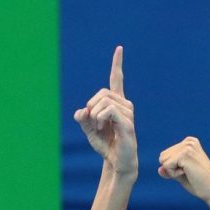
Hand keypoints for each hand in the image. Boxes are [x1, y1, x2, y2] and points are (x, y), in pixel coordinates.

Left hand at [73, 46, 136, 176]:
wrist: (116, 161)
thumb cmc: (106, 145)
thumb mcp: (89, 131)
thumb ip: (83, 119)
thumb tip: (81, 111)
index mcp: (116, 103)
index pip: (117, 80)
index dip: (117, 64)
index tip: (119, 48)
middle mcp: (125, 104)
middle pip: (102, 93)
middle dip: (91, 106)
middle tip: (92, 122)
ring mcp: (128, 113)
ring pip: (105, 102)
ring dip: (95, 116)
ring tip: (100, 128)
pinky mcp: (127, 122)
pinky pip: (110, 111)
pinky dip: (100, 119)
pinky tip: (102, 128)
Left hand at [158, 137, 209, 202]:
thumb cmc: (198, 183)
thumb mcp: (179, 174)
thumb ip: (169, 170)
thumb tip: (159, 169)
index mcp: (188, 142)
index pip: (165, 155)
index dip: (171, 168)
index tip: (187, 170)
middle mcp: (188, 141)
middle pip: (162, 157)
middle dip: (171, 169)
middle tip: (188, 172)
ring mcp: (188, 146)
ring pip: (163, 161)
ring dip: (172, 171)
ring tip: (188, 172)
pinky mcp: (185, 154)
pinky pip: (166, 166)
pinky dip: (173, 174)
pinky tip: (187, 173)